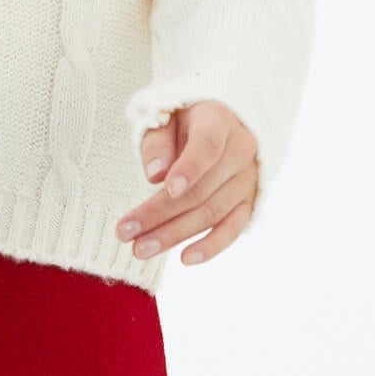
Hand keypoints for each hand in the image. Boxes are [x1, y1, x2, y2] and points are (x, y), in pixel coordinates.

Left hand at [115, 99, 259, 266]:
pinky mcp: (249, 202)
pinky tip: (185, 258)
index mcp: (220, 123)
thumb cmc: (185, 119)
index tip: (165, 188)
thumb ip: (158, 142)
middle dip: (160, 213)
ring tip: (140, 248)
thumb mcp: (166, 116)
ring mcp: (247, 180)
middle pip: (201, 189)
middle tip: (125, 232)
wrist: (223, 122)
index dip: (188, 169)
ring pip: (211, 213)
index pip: (207, 147)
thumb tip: (155, 175)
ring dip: (175, 234)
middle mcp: (240, 152)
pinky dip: (211, 246)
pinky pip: (233, 228)